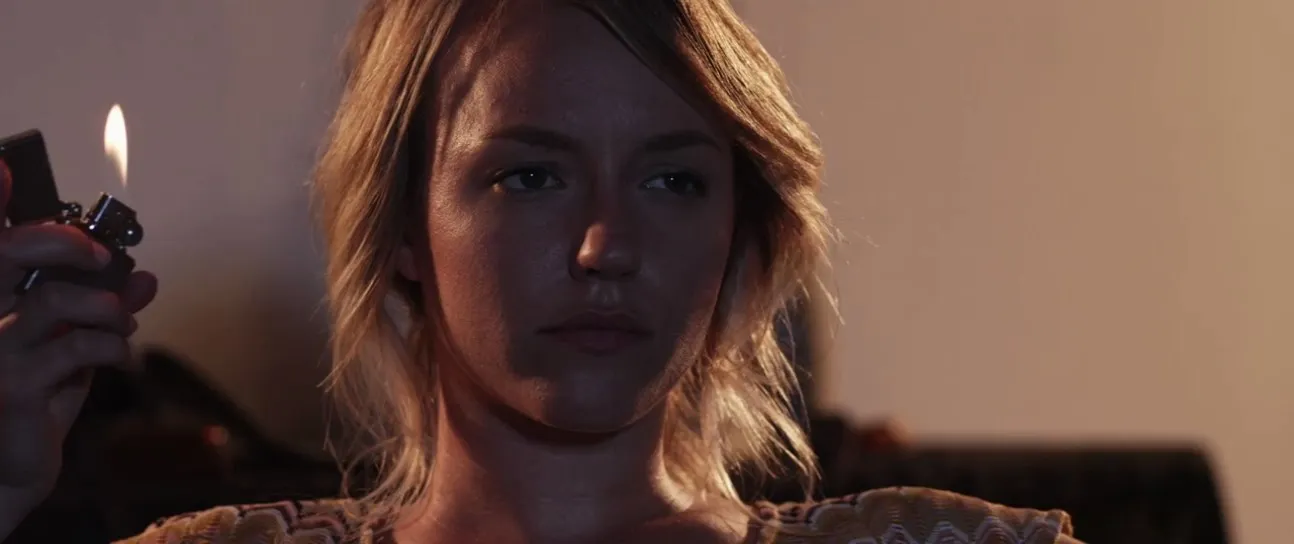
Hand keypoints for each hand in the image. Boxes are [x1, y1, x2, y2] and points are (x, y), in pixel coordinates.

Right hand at [0, 159, 157, 530]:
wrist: (16, 467)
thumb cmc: (40, 400)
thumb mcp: (79, 348)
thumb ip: (107, 309)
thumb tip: (146, 278)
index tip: (3, 163)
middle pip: (7, 251)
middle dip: (61, 239)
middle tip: (100, 256)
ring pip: (51, 298)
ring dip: (104, 307)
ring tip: (121, 323)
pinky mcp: (11, 386)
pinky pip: (74, 347)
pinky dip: (111, 346)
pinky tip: (118, 356)